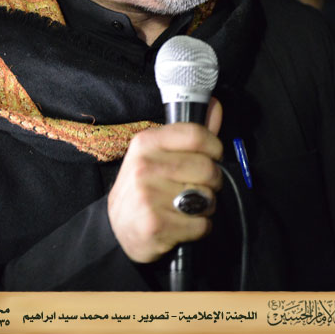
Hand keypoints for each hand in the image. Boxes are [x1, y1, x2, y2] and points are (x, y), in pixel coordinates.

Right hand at [107, 98, 222, 262]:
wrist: (119, 228)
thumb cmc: (146, 186)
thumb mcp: (160, 154)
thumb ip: (192, 133)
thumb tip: (215, 105)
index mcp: (146, 142)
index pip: (196, 134)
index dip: (214, 146)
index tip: (214, 155)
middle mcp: (144, 166)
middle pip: (207, 168)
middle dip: (212, 182)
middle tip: (197, 186)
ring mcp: (148, 195)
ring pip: (207, 198)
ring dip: (205, 206)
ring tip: (186, 206)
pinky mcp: (155, 224)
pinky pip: (201, 224)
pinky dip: (198, 227)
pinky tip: (181, 224)